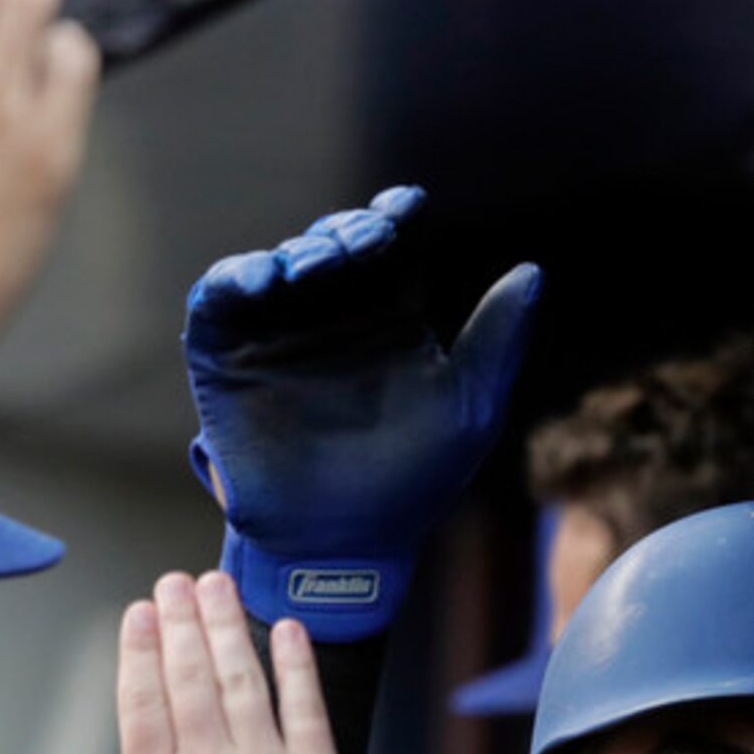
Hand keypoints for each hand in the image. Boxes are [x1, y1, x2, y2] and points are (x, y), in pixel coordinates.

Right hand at [95, 572, 370, 753]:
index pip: (142, 702)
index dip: (139, 650)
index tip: (139, 614)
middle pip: (190, 676)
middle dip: (180, 620)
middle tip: (174, 582)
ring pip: (243, 679)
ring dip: (229, 625)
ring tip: (217, 585)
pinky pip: (306, 706)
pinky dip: (296, 664)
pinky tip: (287, 629)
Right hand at [185, 186, 540, 640]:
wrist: (342, 544)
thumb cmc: (412, 485)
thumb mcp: (467, 409)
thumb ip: (496, 341)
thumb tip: (532, 271)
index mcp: (389, 319)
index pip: (391, 249)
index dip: (395, 218)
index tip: (407, 209)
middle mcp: (331, 317)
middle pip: (334, 245)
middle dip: (348, 233)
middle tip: (366, 241)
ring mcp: (276, 333)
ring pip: (280, 263)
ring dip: (300, 251)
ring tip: (321, 262)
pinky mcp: (225, 356)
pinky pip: (220, 300)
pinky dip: (236, 279)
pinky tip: (265, 279)